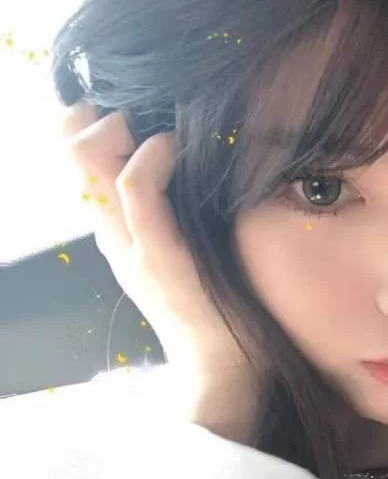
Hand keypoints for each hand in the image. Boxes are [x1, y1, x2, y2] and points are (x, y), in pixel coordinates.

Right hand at [60, 101, 268, 395]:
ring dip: (120, 128)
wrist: (226, 367)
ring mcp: (130, 245)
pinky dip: (152, 156)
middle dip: (95, 116)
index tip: (123, 110)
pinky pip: (136, 188)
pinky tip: (174, 149)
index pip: (74, 160)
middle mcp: (113, 234)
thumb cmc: (219, 301)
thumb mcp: (190, 244)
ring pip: (89, 161)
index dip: (84, 121)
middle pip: (70, 154)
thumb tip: (190, 153)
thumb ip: (178, 208)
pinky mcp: (158, 257)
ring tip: (157, 134)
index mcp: (117, 230)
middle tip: (139, 119)